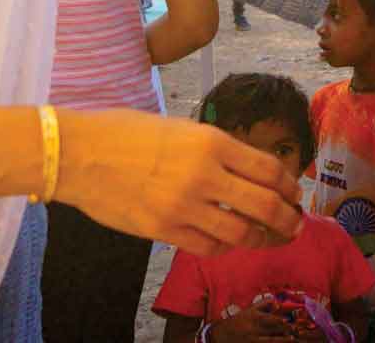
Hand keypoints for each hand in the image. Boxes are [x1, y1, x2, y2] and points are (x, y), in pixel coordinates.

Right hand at [52, 109, 303, 256]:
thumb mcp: (179, 127)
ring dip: (261, 238)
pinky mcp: (164, 230)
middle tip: (295, 224)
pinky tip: (227, 241)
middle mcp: (204, 174)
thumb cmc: (124, 132)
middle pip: (265, 205)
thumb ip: (214, 149)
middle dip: (288, 219)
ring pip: (241, 232)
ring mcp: (184, 205)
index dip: (289, 186)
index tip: (295, 193)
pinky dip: (224, 246)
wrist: (78, 153)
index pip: (268, 169)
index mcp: (211, 141)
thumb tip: (245, 172)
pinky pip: (208, 246)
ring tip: (267, 238)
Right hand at [212, 305, 296, 341]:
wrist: (220, 335)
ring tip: (292, 340)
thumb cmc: (238, 321)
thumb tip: (278, 302)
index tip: (292, 318)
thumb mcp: (249, 311)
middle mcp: (254, 329)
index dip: (281, 319)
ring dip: (281, 340)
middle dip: (285, 329)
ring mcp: (253, 339)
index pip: (270, 318)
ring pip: (270, 340)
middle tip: (298, 330)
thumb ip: (264, 305)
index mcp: (255, 318)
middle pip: (272, 329)